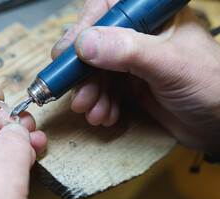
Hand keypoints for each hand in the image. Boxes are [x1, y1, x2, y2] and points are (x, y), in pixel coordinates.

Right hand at [52, 0, 219, 151]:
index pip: (106, 10)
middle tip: (79, 96)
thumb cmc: (213, 86)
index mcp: (153, 16)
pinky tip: (106, 115)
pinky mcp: (131, 84)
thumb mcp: (170, 65)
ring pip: (95, 72)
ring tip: (94, 112)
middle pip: (94, 46)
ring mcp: (133, 61)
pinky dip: (101, 105)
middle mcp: (140, 35)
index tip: (67, 55)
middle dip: (83, 74)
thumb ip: (128, 52)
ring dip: (90, 94)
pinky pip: (104, 91)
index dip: (82, 30)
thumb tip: (85, 44)